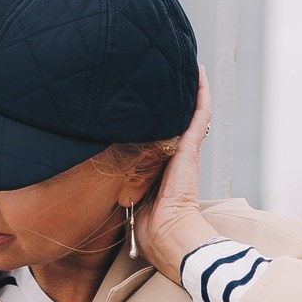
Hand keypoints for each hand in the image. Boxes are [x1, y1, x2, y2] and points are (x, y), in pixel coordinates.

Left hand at [136, 67, 220, 283]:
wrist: (169, 235)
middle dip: (175, 99)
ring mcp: (187, 152)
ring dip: (191, 90)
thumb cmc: (151, 230)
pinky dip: (200, 94)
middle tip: (170, 74)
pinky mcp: (191, 149)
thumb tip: (100, 183)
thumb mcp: (130, 202)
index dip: (157, 121)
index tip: (150, 104)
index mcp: (162, 171)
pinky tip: (197, 73)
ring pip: (192, 113)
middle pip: (178, 121)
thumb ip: (122, 189)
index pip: (160, 139)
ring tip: (186, 65)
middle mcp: (177, 159)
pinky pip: (199, 115)